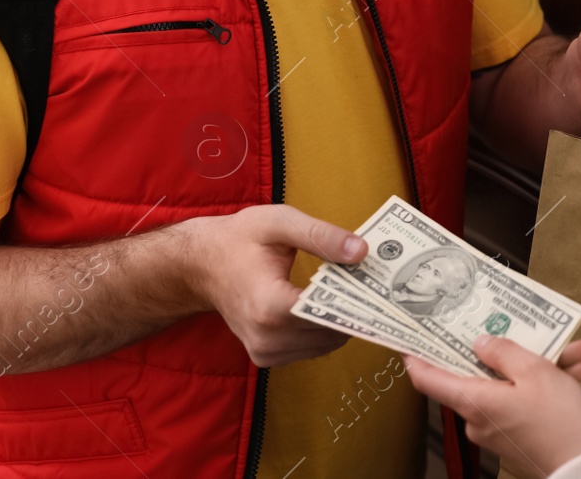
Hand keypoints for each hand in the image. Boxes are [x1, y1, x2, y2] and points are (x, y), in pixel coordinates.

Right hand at [186, 205, 366, 366]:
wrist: (202, 264)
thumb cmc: (239, 239)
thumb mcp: (280, 223)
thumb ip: (321, 236)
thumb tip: (362, 252)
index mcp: (269, 305)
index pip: (328, 314)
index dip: (357, 300)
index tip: (378, 284)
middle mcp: (266, 337)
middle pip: (332, 331)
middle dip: (353, 307)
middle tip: (366, 280)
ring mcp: (265, 352)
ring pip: (326, 344)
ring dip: (340, 320)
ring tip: (343, 289)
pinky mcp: (266, 357)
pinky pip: (311, 348)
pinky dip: (323, 329)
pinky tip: (323, 304)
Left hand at [406, 336, 580, 478]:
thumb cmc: (560, 421)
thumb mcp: (534, 372)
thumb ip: (503, 352)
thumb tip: (480, 344)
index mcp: (473, 401)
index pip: (428, 379)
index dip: (417, 356)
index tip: (412, 337)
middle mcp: (479, 419)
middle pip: (481, 374)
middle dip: (511, 350)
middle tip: (528, 330)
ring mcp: (498, 430)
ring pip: (511, 385)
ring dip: (541, 366)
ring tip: (573, 352)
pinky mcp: (518, 437)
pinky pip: (525, 402)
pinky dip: (547, 387)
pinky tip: (576, 371)